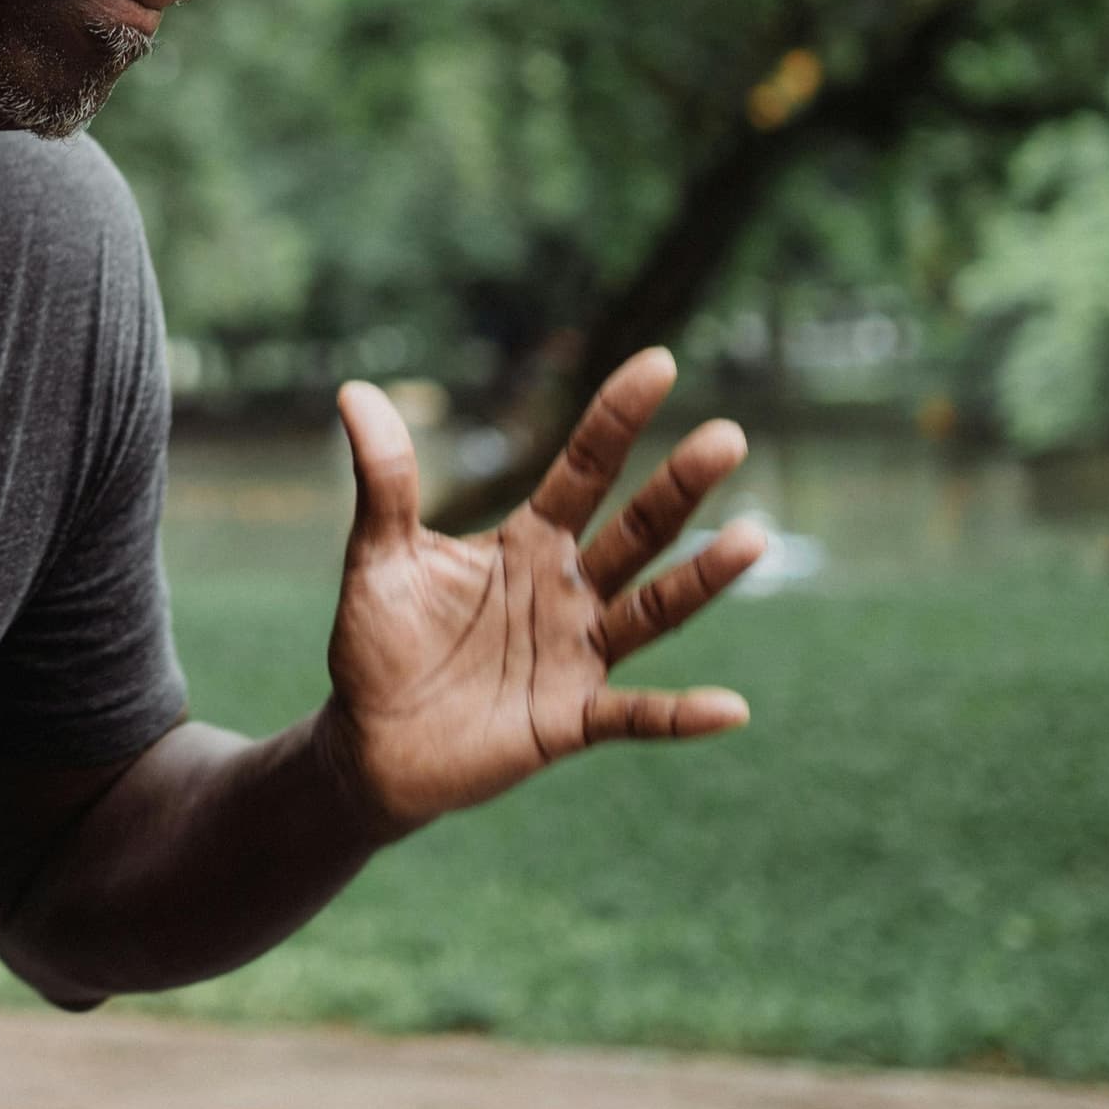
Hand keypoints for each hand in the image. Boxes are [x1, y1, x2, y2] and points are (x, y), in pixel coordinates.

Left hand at [318, 350, 760, 836]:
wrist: (370, 745)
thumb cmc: (379, 644)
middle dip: (679, 486)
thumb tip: (355, 391)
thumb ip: (384, 482)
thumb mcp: (377, 557)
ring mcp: (578, 655)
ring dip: (701, 579)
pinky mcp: (572, 719)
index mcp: (528, 542)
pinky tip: (731, 708)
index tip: (661, 362)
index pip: (583, 468)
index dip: (617, 418)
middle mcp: (568, 590)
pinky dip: (681, 715)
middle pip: (635, 530)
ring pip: (652, 611)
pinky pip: (636, 715)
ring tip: (753, 538)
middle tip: (728, 436)